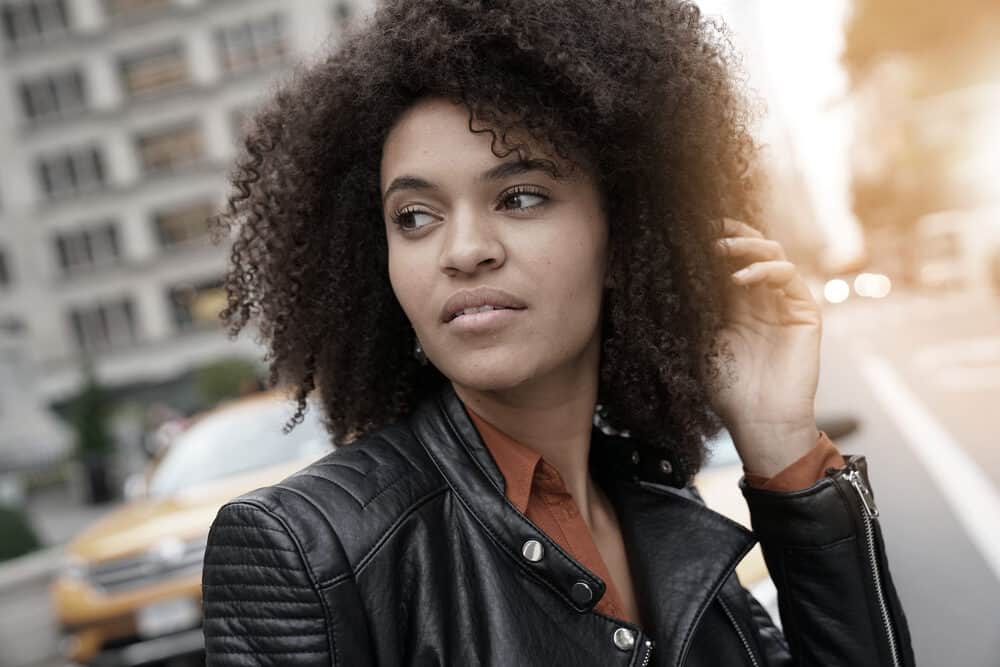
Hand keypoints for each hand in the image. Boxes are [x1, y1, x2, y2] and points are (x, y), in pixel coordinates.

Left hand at [709, 218, 821, 476]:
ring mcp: (785, 303)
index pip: (727, 260)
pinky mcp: (805, 313)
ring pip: (772, 254)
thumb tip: (665, 273)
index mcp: (735, 304)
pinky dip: (765, 270)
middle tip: (708, 228)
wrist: (760, 421)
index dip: (713, 240)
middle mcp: (761, 298)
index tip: (690, 227)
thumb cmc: (727, 390)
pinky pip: (789, 277)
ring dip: (747, 245)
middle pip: (752, 248)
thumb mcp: (700, 342)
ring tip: (721, 248)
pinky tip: (740, 280)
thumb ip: (693, 308)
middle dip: (731, 233)